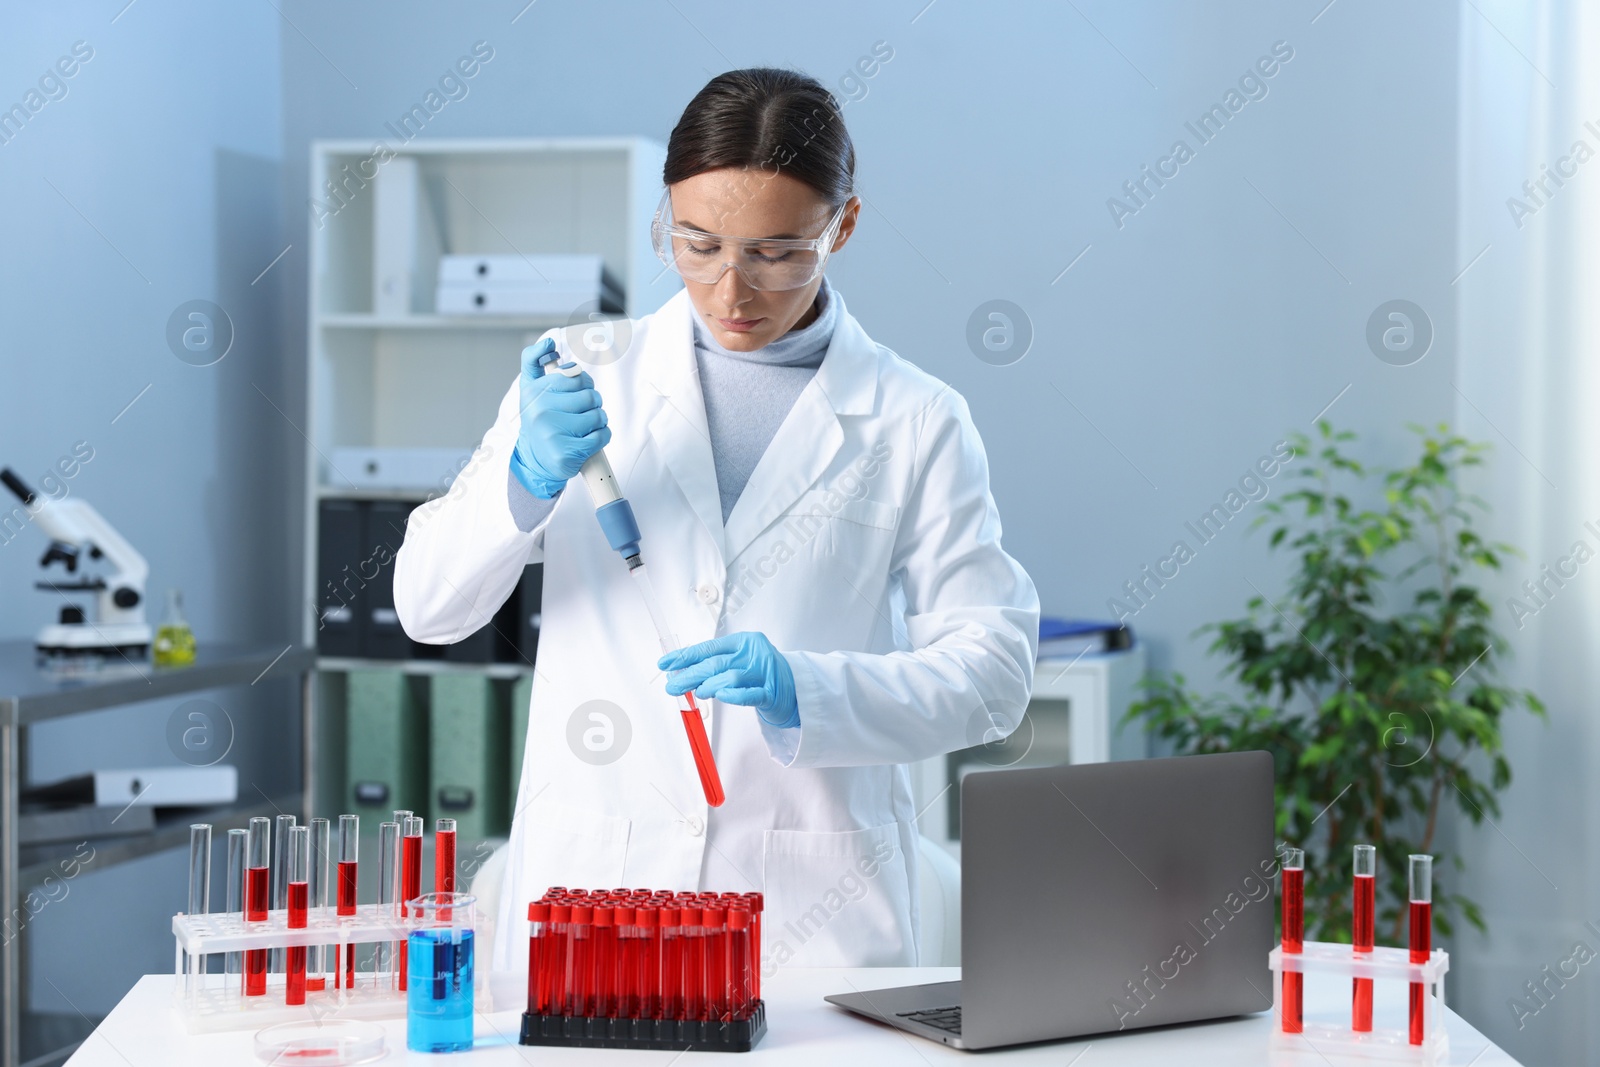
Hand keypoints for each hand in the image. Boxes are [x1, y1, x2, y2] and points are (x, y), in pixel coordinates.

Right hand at [510, 338, 610, 498]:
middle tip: (580, 411)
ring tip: (584, 426)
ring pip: (598, 414)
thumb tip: (548, 343)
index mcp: (533, 391)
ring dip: (598, 420)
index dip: (581, 381)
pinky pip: (602, 435)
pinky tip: (588, 440)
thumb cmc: (540, 420)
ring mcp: (552, 432)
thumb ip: (534, 361)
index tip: (575, 389)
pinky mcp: (566, 452)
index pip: (573, 373)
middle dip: (592, 401)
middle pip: (589, 394)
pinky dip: (602, 436)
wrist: (536, 461)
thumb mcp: (530, 389)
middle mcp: (539, 410)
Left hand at [659, 631, 799, 727]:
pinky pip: (749, 694)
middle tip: (672, 685)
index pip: (709, 647)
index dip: (685, 656)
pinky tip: (719, 696)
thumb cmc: (763, 674)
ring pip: (730, 676)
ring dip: (708, 686)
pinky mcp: (771, 693)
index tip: (666, 663)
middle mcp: (753, 654)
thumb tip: (682, 673)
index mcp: (744, 642)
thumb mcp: (740, 661)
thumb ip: (715, 665)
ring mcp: (764, 673)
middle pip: (715, 663)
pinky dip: (733, 695)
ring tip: (696, 694)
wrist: (796, 689)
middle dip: (689, 675)